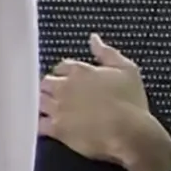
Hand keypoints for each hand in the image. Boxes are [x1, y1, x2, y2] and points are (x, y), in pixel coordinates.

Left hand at [39, 34, 148, 160]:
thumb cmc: (131, 101)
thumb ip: (107, 52)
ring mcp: (58, 108)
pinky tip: (44, 127)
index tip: (70, 80)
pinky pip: (39, 124)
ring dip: (42, 103)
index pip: (62, 67)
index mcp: (80, 71)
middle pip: (45, 82)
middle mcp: (64, 87)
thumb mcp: (127, 70)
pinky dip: (39, 124)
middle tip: (58, 95)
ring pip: (38, 101)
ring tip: (49, 110)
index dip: (65, 73)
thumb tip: (93, 38)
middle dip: (50, 87)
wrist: (128, 132)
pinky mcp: (57, 129)